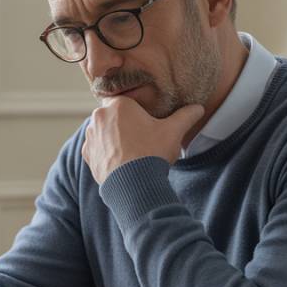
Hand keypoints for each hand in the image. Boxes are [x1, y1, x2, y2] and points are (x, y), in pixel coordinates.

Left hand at [81, 98, 205, 183]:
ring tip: (131, 151)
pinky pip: (97, 148)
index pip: (125, 101)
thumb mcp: (174, 131)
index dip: (135, 111)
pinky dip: (106, 153)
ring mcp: (90, 136)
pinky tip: (121, 161)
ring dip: (113, 138)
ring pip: (103, 132)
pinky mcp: (87, 155)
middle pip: (113, 116)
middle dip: (124, 124)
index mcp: (118, 105)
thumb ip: (186, 116)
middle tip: (140, 138)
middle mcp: (99, 116)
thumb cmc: (152, 153)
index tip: (144, 122)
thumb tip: (198, 108)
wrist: (133, 185)